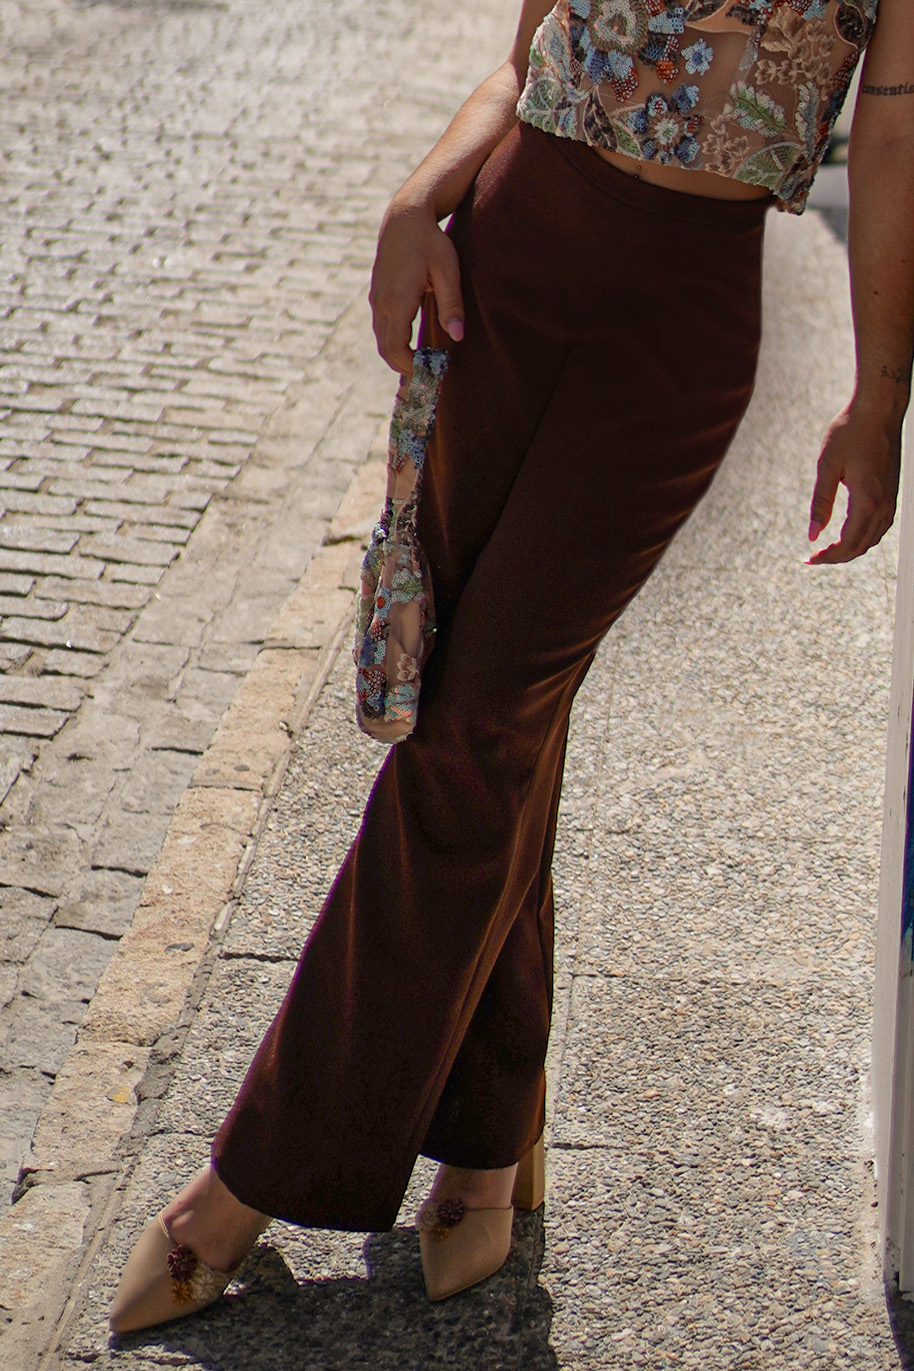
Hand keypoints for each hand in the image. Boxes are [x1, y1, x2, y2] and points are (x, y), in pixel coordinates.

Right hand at [369, 196, 464, 373]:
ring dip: (398, 355)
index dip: (410, 365)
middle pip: (385, 350)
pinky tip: (412, 343)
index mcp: (397, 301)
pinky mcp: (377, 294)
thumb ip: (452, 304)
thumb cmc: (430, 241)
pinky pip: (381, 328)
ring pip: (381, 340)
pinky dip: (393, 342)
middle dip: (404, 366)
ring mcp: (377, 298)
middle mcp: (382, 303)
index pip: (396, 347)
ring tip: (421, 362)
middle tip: (427, 375)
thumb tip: (458, 336)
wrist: (405, 216)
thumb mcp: (447, 270)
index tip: (428, 372)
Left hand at [806, 403, 900, 563]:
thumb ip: (820, 503)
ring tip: (828, 550)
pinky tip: (849, 534)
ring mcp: (891, 498)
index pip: (847, 544)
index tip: (808, 558)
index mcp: (867, 501)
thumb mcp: (827, 466)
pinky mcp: (892, 492)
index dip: (827, 556)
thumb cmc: (850, 432)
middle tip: (812, 558)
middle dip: (836, 557)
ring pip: (872, 539)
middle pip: (860, 546)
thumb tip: (812, 535)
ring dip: (851, 549)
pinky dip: (864, 537)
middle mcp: (883, 504)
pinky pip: (880, 526)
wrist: (879, 409)